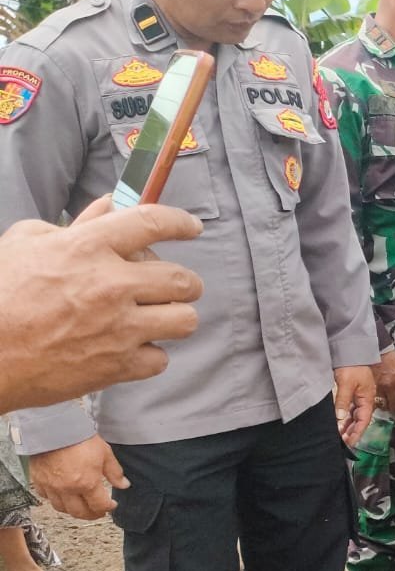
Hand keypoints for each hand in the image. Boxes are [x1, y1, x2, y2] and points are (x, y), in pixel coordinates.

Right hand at [0, 198, 202, 413]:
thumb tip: (108, 206)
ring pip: (185, 319)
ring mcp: (119, 327)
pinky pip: (160, 359)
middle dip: (186, 282)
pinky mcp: (117, 364)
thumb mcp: (27, 243)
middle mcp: (112, 284)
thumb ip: (76, 224)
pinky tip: (130, 349)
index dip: (180, 222)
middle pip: (183, 279)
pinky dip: (149, 356)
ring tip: (157, 318)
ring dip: (175, 318)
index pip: (152, 222)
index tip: (192, 227)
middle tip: (174, 286)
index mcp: (88, 247)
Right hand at [29, 435, 126, 519]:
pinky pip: (47, 498)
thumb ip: (114, 472)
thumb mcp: (105, 453)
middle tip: (98, 512)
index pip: (99, 505)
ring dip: (73, 510)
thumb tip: (124, 484)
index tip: (112, 506)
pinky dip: (56, 500)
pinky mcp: (39, 481)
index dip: (108, 508)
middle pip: (79, 513)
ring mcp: (51, 487)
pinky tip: (63, 496)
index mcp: (87, 483)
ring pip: (62, 508)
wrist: (52, 428)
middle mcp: (68, 489)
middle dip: (92, 515)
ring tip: (82, 506)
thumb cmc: (79, 438)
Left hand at [333, 365, 375, 445]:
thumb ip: (343, 401)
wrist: (351, 351)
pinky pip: (348, 410)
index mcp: (367, 399)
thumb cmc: (352, 366)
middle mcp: (364, 400)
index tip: (349, 443)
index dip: (357, 433)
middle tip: (341, 443)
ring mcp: (357, 398)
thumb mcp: (347, 383)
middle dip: (351, 433)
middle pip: (359, 421)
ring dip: (346, 427)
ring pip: (353, 417)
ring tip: (338, 437)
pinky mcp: (351, 395)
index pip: (363, 421)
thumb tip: (340, 419)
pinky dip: (343, 419)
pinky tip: (337, 424)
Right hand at [373, 350, 394, 414]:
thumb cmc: (390, 358)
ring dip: (386, 407)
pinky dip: (378, 402)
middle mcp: (390, 386)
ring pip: (384, 405)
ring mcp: (380, 388)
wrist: (377, 351)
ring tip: (387, 406)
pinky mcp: (371, 388)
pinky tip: (379, 402)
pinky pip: (375, 400)